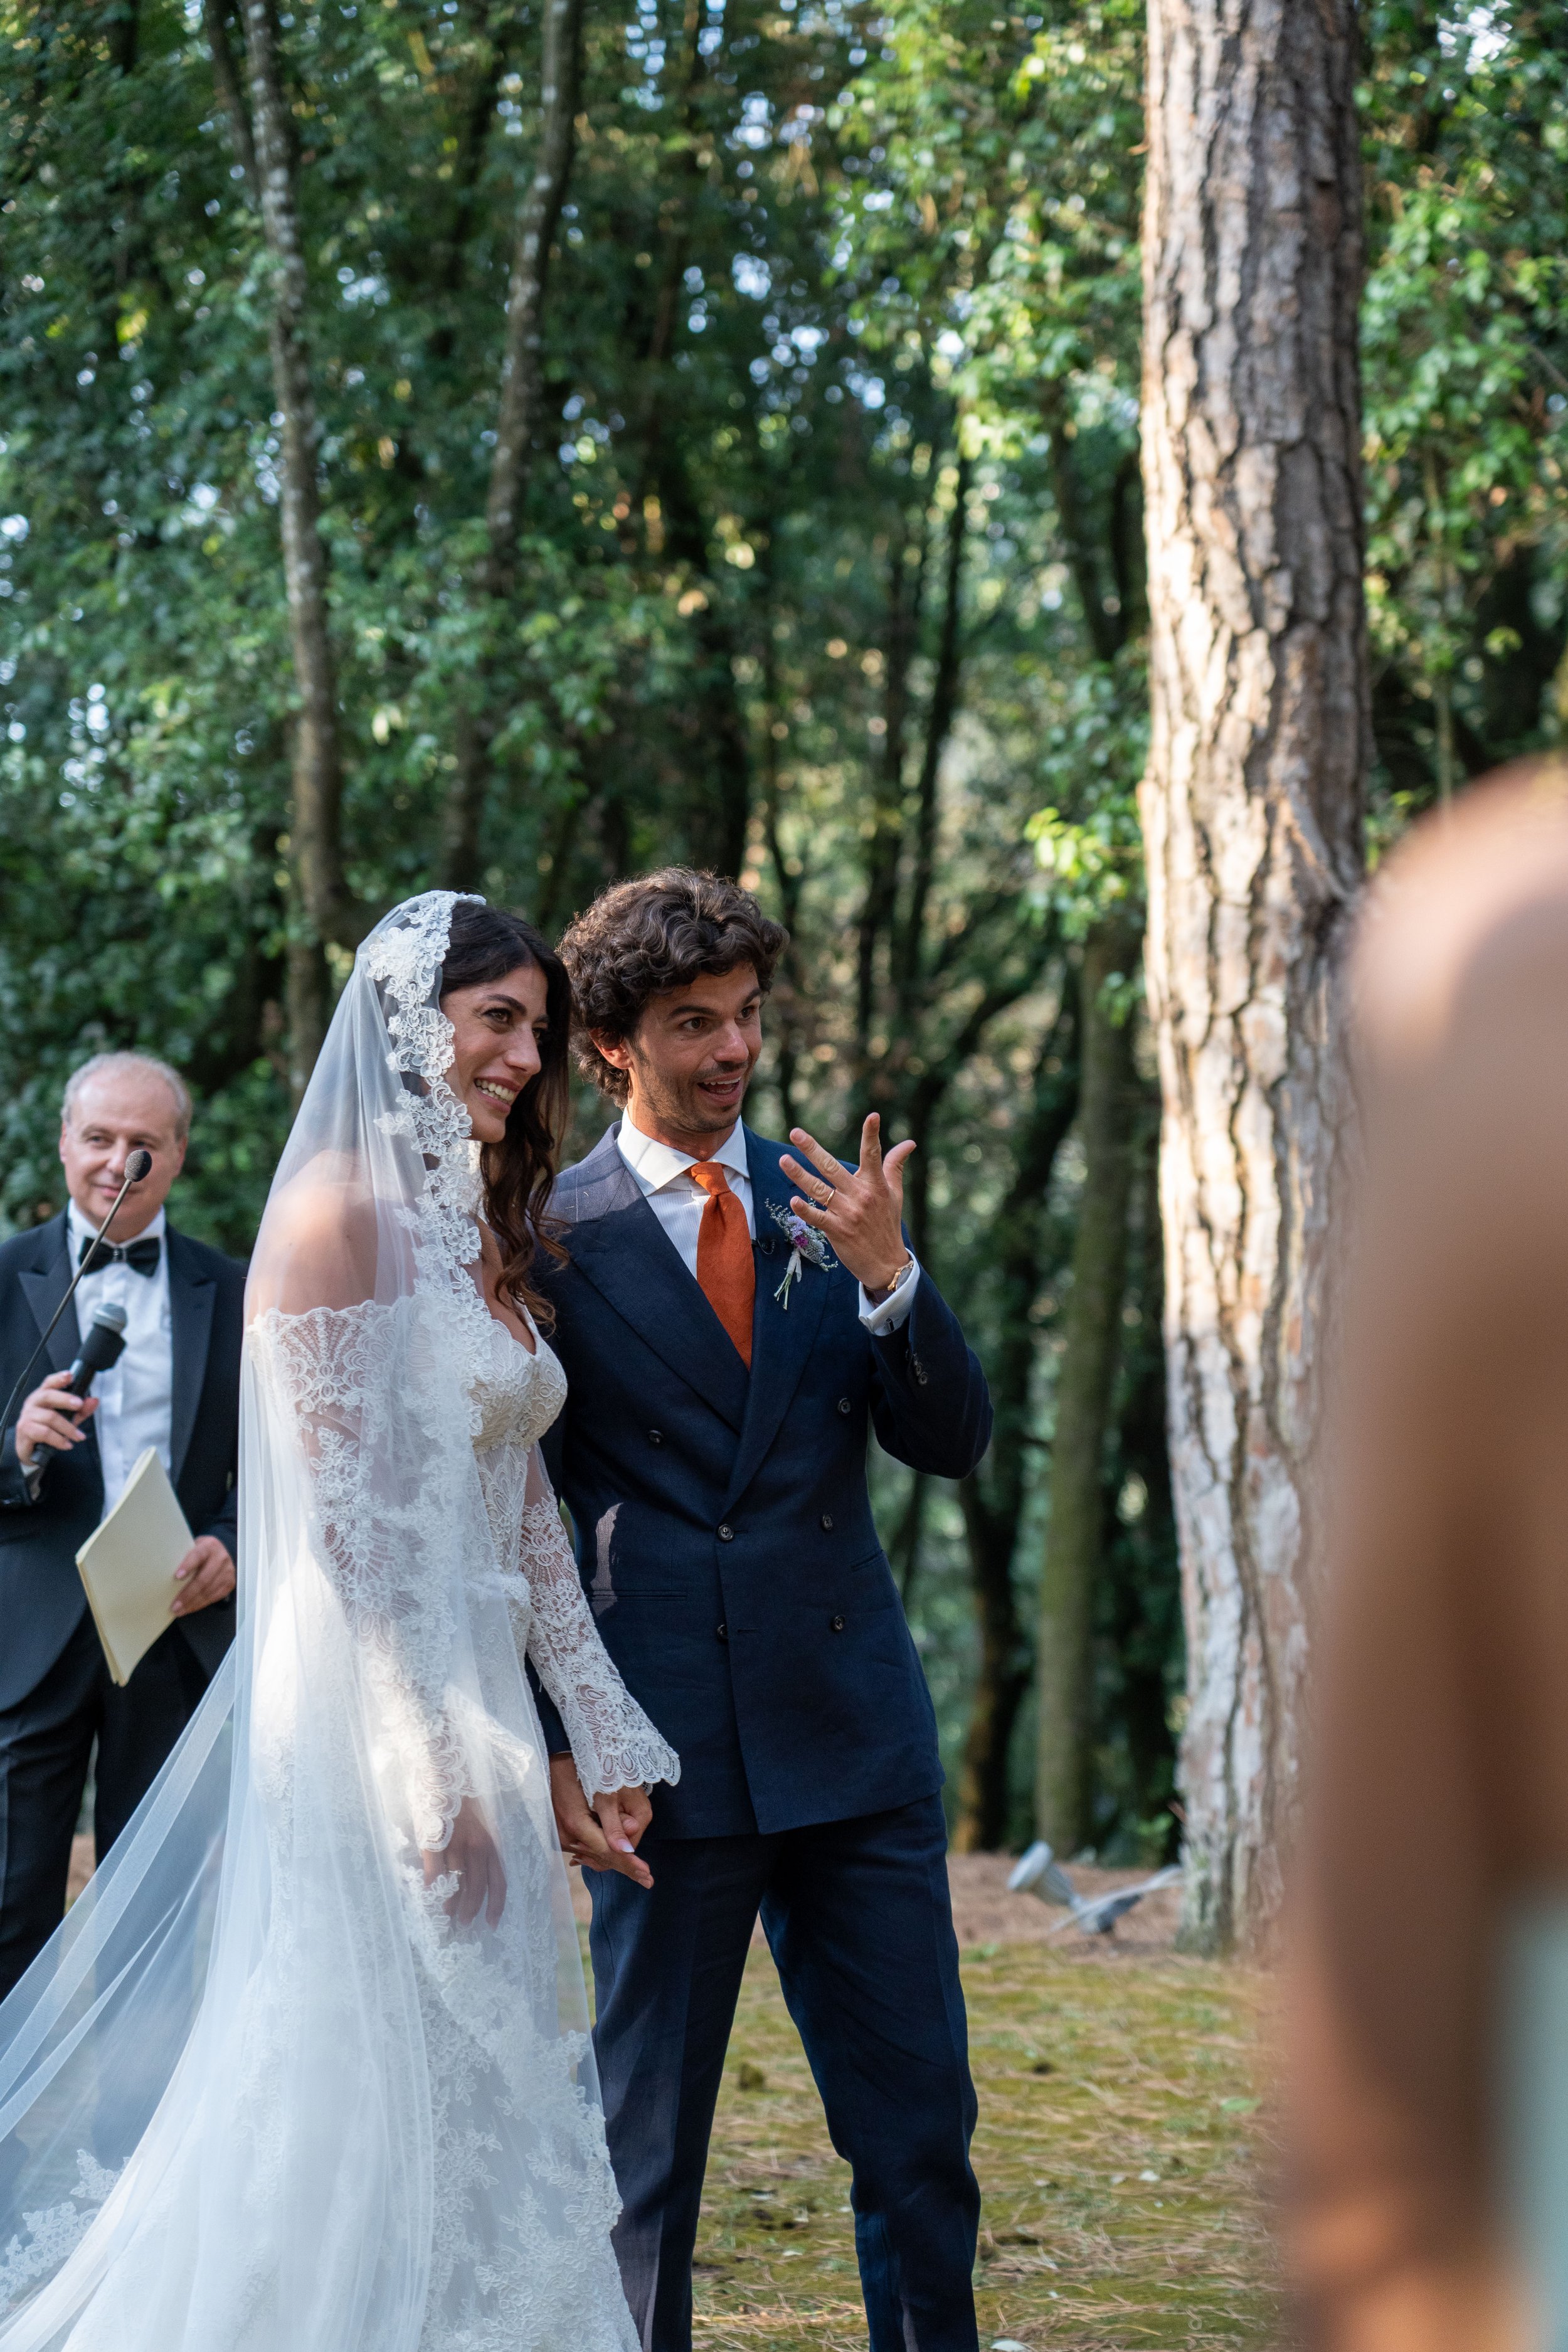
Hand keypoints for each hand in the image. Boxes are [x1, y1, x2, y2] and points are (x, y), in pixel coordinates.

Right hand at [14, 1371, 96, 1466]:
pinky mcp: (25, 1431)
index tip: (70, 1376)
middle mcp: (33, 1403)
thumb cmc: (48, 1429)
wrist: (31, 1451)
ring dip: (68, 1428)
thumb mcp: (67, 1419)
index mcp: (43, 1396)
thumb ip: (80, 1410)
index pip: (49, 1383)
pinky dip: (59, 1440)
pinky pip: (45, 1433)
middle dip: (65, 1399)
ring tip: (79, 1436)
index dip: (59, 1378)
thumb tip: (94, 1401)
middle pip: (48, 1396)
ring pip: (50, 1417)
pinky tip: (67, 1444)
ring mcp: (27, 1417)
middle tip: (80, 1405)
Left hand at [170, 1535, 235, 1616]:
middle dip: (188, 1594)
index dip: (188, 1565)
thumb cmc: (199, 1553)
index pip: (198, 1555)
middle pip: (204, 1578)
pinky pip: (214, 1597)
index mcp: (210, 1545)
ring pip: (209, 1590)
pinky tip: (190, 1608)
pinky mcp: (229, 1583)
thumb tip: (163, 1575)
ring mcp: (228, 1571)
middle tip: (175, 1605)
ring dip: (192, 1603)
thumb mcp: (192, 1549)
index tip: (177, 1576)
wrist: (219, 1553)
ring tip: (179, 1610)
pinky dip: (200, 1604)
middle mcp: (221, 1557)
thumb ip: (183, 1557)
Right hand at [422, 1794, 506, 1927]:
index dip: (496, 1904)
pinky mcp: (434, 1838)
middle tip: (464, 1923)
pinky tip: (429, 1895)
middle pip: (477, 1886)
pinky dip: (432, 1885)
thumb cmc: (461, 1795)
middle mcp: (477, 1844)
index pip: (498, 1880)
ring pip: (456, 1882)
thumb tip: (475, 1870)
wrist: (444, 1767)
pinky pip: (434, 1869)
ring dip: (451, 1903)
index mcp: (490, 1841)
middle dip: (471, 1909)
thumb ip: (480, 1844)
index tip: (492, 1923)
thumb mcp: (480, 1820)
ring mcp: (455, 1842)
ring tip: (446, 1916)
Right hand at [549, 1756, 653, 1888]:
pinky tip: (615, 1855)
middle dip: (625, 1866)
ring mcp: (560, 1836)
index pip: (608, 1853)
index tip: (648, 1878)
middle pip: (601, 1857)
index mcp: (576, 1825)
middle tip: (647, 1879)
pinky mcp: (560, 1833)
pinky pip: (585, 1847)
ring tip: (636, 1869)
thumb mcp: (603, 1793)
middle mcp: (566, 1836)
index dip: (630, 1865)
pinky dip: (601, 1851)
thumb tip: (629, 1851)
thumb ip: (615, 1824)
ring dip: (613, 1858)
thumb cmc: (581, 1769)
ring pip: (593, 1854)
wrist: (554, 1757)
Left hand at [779, 1113, 915, 1295]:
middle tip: (795, 1133)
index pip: (873, 1155)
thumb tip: (909, 1143)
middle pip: (832, 1167)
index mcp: (875, 1185)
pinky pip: (818, 1217)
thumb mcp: (895, 1194)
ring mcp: (848, 1214)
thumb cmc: (888, 1224)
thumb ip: (895, 1166)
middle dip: (812, 1149)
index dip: (872, 1135)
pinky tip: (794, 1201)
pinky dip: (806, 1210)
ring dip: (799, 1175)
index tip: (873, 1117)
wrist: (886, 1263)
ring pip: (819, 1189)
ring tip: (784, 1160)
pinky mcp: (837, 1231)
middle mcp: (860, 1196)